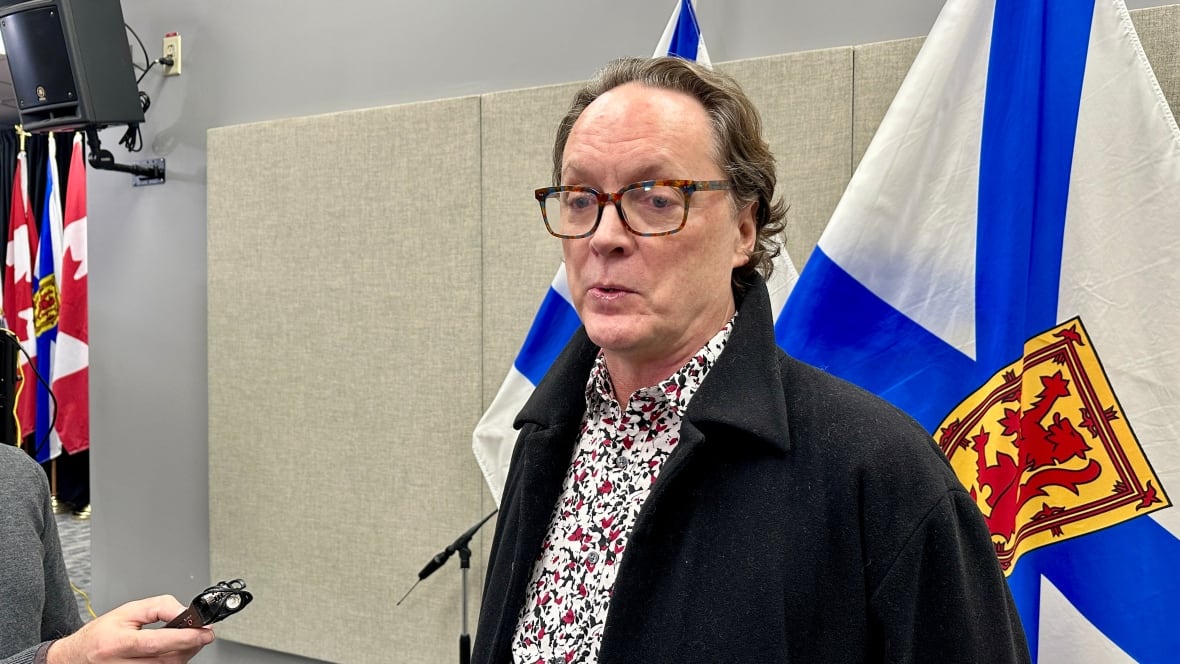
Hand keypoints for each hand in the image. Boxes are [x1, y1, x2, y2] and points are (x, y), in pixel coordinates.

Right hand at [46, 595, 214, 662]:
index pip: (157, 643)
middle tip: (202, 631)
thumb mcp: (128, 612)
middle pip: (168, 659)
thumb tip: (185, 612)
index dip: (185, 637)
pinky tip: (174, 651)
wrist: (77, 656)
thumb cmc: (100, 634)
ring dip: (185, 653)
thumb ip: (159, 608)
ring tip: (186, 638)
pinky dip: (174, 661)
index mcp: (117, 644)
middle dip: (191, 644)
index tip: (205, 631)